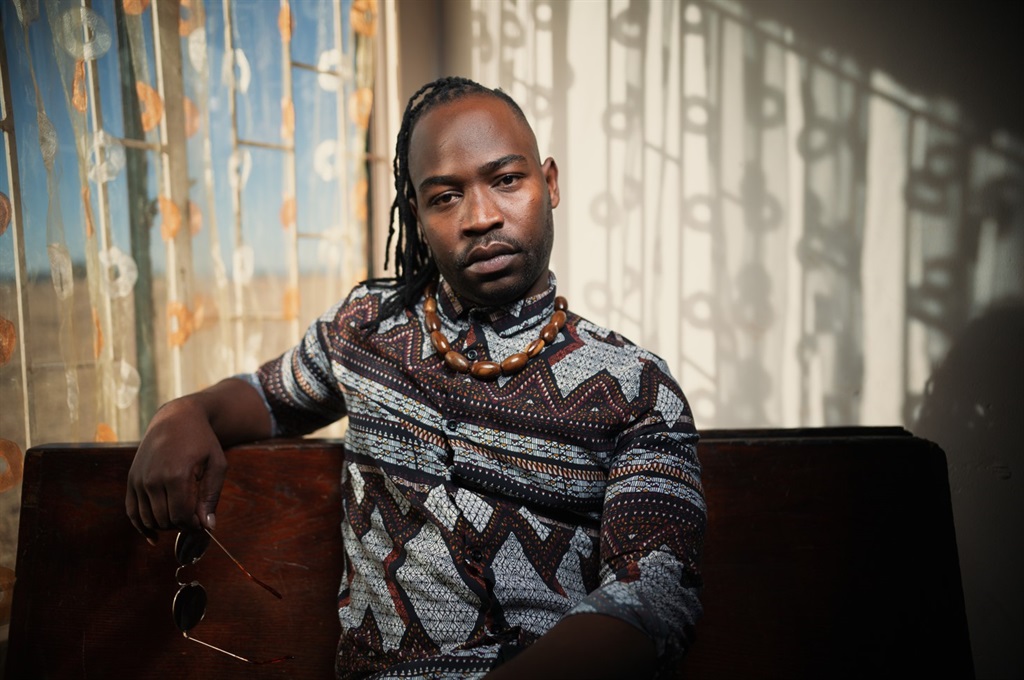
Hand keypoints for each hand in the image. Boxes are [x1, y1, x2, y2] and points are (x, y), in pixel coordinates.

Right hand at [125, 396, 226, 543]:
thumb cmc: (202, 441)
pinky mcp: (131, 480)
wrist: (176, 418)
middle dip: (182, 525)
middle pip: (165, 520)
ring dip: (165, 525)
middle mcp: (153, 479)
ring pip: (149, 519)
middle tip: (194, 518)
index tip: (202, 522)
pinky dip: (142, 527)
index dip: (193, 525)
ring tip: (181, 516)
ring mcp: (138, 480)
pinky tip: (154, 537)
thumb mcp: (217, 464)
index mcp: (176, 475)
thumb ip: (212, 496)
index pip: (181, 516)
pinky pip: (132, 512)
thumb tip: (207, 526)